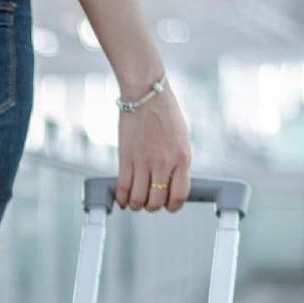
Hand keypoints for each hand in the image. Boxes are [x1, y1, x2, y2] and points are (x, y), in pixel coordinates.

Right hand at [115, 84, 190, 211]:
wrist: (145, 95)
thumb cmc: (165, 113)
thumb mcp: (181, 139)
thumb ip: (178, 161)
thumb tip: (170, 181)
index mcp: (182, 158)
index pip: (180, 195)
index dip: (173, 206)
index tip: (168, 205)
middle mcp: (164, 163)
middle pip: (157, 201)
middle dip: (153, 207)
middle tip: (149, 201)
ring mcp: (144, 162)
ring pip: (139, 199)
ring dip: (137, 205)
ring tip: (135, 200)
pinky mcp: (126, 158)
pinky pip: (122, 188)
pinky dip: (121, 199)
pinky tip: (122, 198)